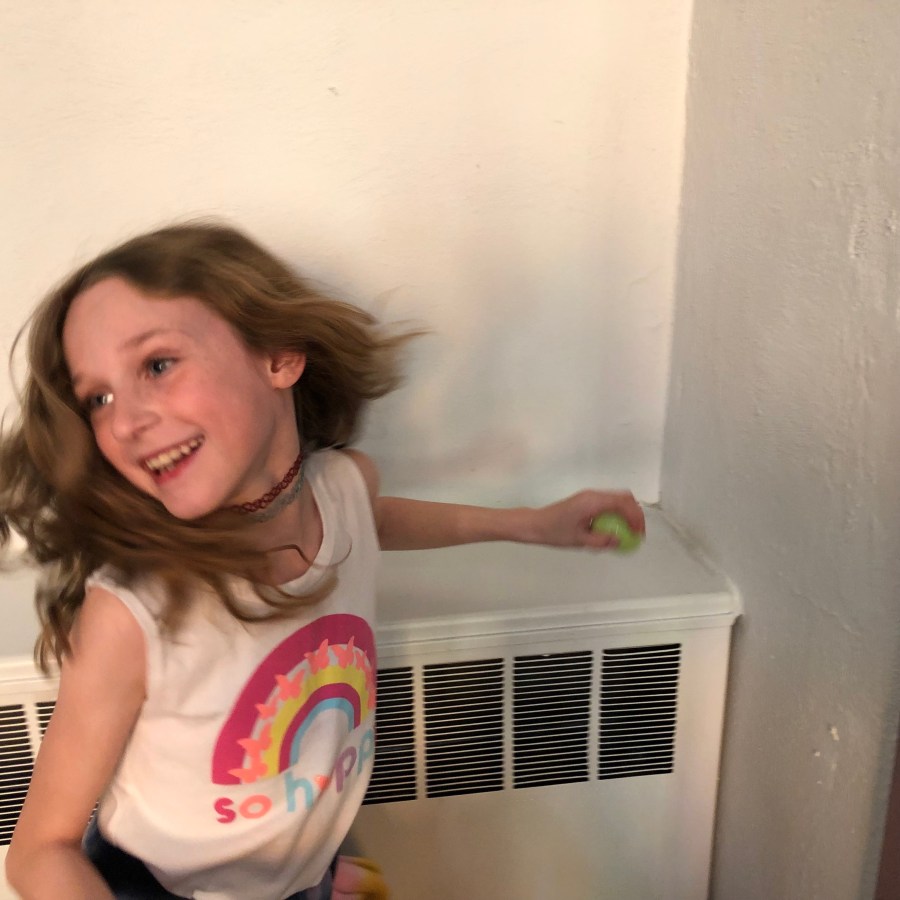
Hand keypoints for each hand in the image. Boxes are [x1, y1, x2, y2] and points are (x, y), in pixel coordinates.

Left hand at [529, 489, 644, 549]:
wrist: (535, 524)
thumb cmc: (553, 531)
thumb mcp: (579, 540)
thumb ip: (601, 541)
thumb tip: (620, 542)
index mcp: (592, 502)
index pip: (622, 504)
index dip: (635, 517)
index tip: (639, 533)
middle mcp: (593, 495)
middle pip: (624, 497)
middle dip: (635, 513)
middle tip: (637, 532)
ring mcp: (589, 496)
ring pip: (617, 499)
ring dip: (627, 513)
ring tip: (629, 532)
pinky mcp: (586, 501)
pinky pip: (608, 503)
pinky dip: (617, 513)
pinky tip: (615, 528)